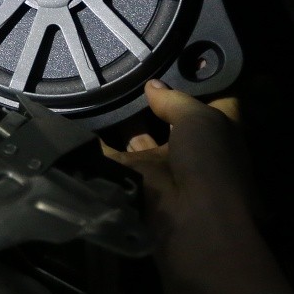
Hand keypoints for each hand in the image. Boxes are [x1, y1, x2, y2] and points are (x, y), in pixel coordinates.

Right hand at [105, 78, 291, 293]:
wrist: (194, 228)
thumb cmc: (211, 165)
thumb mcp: (200, 119)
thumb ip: (175, 100)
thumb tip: (153, 86)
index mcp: (217, 133)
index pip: (207, 102)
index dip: (191, 84)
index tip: (165, 65)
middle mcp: (192, 150)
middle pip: (168, 121)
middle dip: (148, 103)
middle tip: (119, 74)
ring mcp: (164, 170)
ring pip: (139, 141)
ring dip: (120, 124)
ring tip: (94, 92)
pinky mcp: (136, 187)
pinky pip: (113, 162)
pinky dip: (96, 149)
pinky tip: (76, 125)